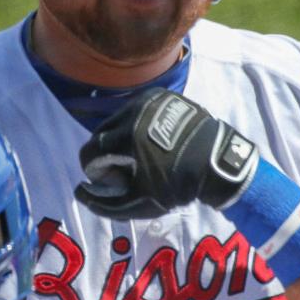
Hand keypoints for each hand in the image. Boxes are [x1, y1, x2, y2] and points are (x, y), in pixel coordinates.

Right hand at [74, 88, 258, 218]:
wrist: (218, 163)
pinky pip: (138, 111)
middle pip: (102, 133)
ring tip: (138, 156)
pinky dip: (137, 126)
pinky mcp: (162, 96)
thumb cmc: (179, 186)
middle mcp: (134, 111)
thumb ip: (104, 204)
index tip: (111, 182)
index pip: (90, 152)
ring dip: (120, 139)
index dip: (94, 172)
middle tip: (125, 171)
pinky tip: (152, 142)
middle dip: (106, 155)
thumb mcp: (140, 203)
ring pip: (118, 120)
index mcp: (126, 136)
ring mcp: (149, 100)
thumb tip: (81, 192)